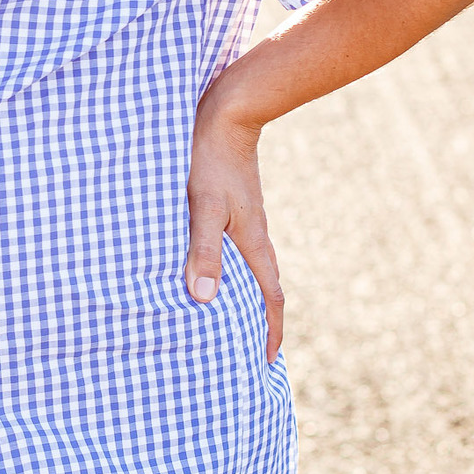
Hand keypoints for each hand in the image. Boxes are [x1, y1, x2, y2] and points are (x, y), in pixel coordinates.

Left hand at [184, 99, 283, 363]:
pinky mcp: (234, 206)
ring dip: (244, 295)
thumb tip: (204, 298)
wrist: (227, 113)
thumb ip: (202, 251)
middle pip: (264, 288)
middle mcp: (255, 236)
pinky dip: (229, 270)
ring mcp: (246, 220)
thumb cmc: (209, 161)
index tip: (266, 361)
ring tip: (227, 317)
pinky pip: (236, 249)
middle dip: (259, 321)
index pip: (270, 299)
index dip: (270, 331)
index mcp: (254, 243)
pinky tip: (209, 267)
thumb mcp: (202, 208)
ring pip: (250, 268)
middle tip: (247, 351)